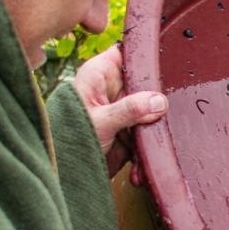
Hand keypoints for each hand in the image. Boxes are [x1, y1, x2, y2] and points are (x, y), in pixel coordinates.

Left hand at [71, 45, 166, 182]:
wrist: (63, 176)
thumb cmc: (67, 140)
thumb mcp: (99, 121)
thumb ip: (130, 109)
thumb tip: (159, 101)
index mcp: (100, 76)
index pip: (126, 53)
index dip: (144, 56)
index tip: (165, 64)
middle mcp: (112, 91)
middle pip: (146, 85)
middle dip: (155, 103)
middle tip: (159, 117)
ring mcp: (121, 112)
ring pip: (150, 113)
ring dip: (150, 133)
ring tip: (143, 149)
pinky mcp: (127, 132)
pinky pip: (146, 136)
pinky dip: (144, 153)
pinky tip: (138, 168)